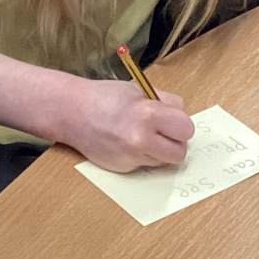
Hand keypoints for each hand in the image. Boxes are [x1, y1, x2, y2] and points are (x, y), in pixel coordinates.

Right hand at [59, 76, 195, 171]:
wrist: (72, 112)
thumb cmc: (105, 97)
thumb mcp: (140, 90)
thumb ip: (166, 103)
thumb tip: (183, 118)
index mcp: (148, 114)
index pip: (186, 129)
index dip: (181, 124)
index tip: (172, 120)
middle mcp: (141, 139)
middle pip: (180, 153)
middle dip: (175, 142)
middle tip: (163, 132)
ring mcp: (131, 157)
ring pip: (163, 162)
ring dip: (159, 151)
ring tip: (142, 135)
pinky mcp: (123, 168)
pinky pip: (146, 165)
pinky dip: (143, 156)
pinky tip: (127, 142)